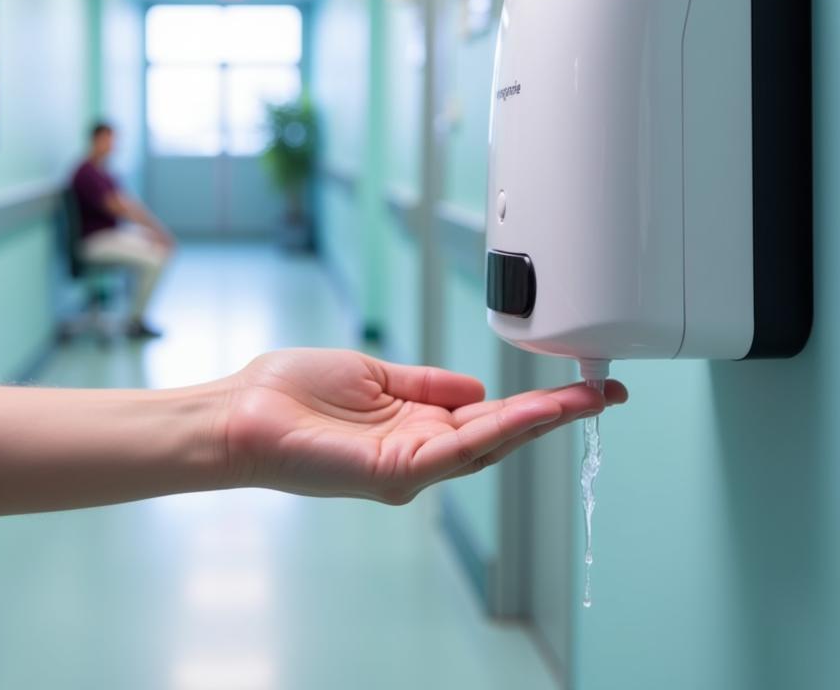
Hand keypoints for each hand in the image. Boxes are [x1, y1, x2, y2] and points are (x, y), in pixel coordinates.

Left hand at [223, 350, 626, 503]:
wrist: (242, 413)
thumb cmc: (294, 393)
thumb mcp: (374, 375)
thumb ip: (426, 384)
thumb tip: (476, 387)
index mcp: (415, 426)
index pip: (487, 416)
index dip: (533, 403)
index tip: (575, 385)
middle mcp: (419, 452)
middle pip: (500, 434)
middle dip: (555, 415)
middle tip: (605, 393)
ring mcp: (409, 467)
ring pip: (488, 444)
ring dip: (539, 422)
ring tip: (585, 399)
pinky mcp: (392, 473)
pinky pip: (455, 451)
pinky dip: (497, 431)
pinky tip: (531, 414)